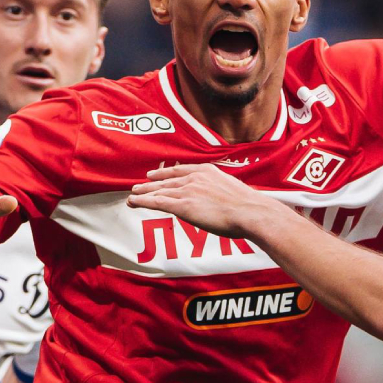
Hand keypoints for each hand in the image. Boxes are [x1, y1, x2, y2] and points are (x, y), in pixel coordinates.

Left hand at [127, 163, 285, 238]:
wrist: (250, 211)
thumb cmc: (247, 206)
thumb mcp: (233, 191)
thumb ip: (220, 192)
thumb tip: (220, 200)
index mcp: (207, 171)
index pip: (180, 170)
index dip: (164, 173)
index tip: (154, 174)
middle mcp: (194, 178)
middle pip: (167, 180)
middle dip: (151, 184)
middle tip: (138, 185)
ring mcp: (188, 191)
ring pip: (159, 191)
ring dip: (144, 193)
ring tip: (133, 195)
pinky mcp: (183, 206)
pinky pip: (158, 203)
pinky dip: (143, 202)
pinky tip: (134, 202)